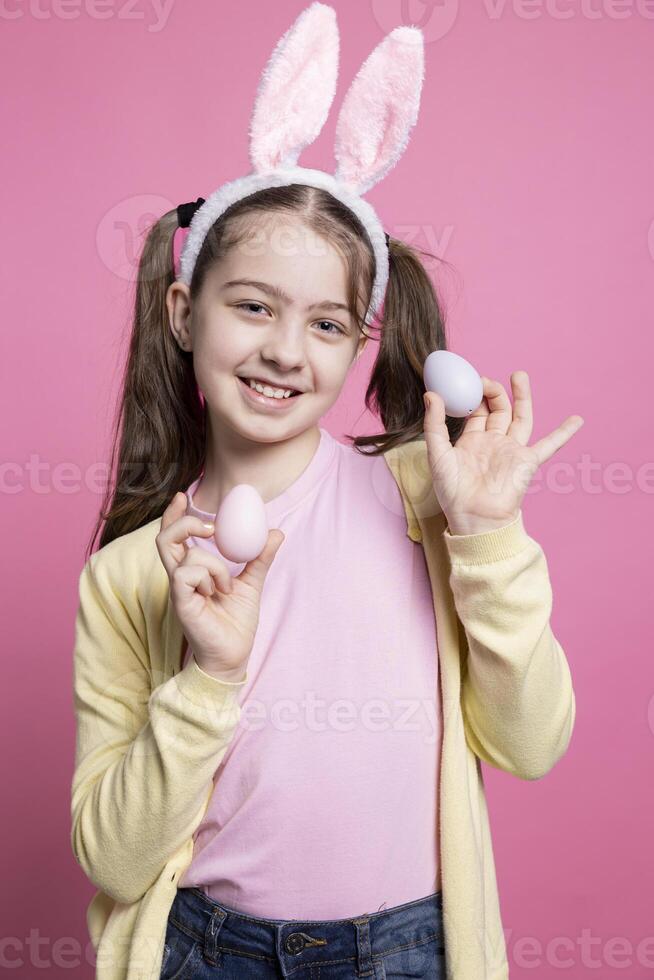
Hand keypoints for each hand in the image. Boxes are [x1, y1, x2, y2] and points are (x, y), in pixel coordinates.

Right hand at [156, 493, 283, 678]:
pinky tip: (218, 592)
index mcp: (193, 571)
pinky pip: (187, 574)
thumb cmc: (236, 623)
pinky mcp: (181, 602)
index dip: (174, 515)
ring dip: (214, 564)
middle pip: (165, 539)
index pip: (174, 537)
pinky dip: (208, 576)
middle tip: (210, 526)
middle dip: (184, 523)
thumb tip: (276, 532)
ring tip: (226, 585)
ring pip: (187, 555)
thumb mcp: (251, 583)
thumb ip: (259, 558)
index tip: (184, 496)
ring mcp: (179, 590)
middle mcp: (181, 578)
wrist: (234, 654)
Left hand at [423, 371, 583, 534]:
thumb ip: (435, 424)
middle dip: (494, 392)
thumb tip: (432, 394)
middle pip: (499, 410)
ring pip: (521, 418)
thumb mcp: (437, 454)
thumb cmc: (452, 492)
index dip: (474, 396)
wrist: (473, 518)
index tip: (469, 382)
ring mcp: (512, 451)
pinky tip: (577, 420)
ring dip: (522, 397)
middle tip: (486, 380)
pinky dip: (563, 433)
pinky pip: (549, 445)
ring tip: (520, 375)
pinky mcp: (527, 462)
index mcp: (472, 441)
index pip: (477, 411)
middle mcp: (494, 443)